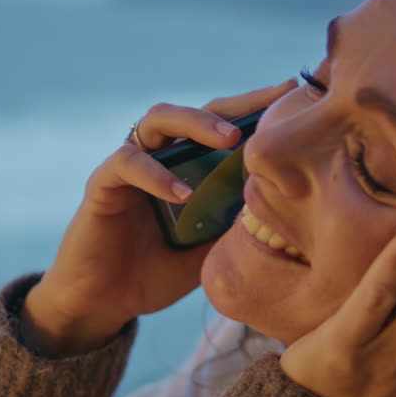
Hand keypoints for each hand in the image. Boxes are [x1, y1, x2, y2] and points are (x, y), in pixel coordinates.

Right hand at [22, 79, 298, 356]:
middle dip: (234, 107)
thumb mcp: (209, 251)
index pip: (222, 126)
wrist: (105, 303)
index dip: (254, 109)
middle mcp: (159, 156)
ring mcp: (130, 166)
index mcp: (187, 167)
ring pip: (158, 120)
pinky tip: (184, 193)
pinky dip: (158, 175)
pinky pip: (129, 163)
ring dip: (196, 125)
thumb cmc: (156, 274)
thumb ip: (233, 226)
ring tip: (230, 140)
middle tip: (268, 110)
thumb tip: (283, 207)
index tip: (291, 93)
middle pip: (195, 111)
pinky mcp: (103, 183)